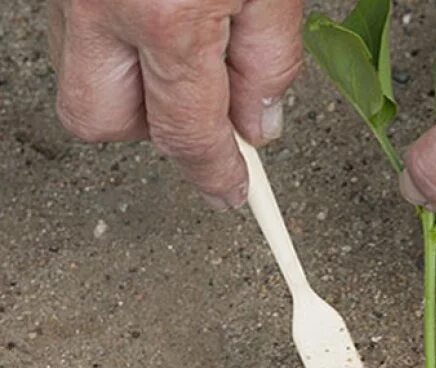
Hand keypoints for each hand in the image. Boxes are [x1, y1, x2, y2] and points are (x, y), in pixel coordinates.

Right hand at [48, 0, 302, 209]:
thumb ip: (270, 58)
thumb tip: (257, 124)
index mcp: (165, 13)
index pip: (188, 134)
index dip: (215, 173)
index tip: (231, 191)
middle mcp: (98, 4)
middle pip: (103, 121)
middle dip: (154, 130)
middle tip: (201, 103)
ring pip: (80, 78)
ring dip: (131, 85)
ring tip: (183, 50)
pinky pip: (76, 36)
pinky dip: (116, 45)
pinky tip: (157, 22)